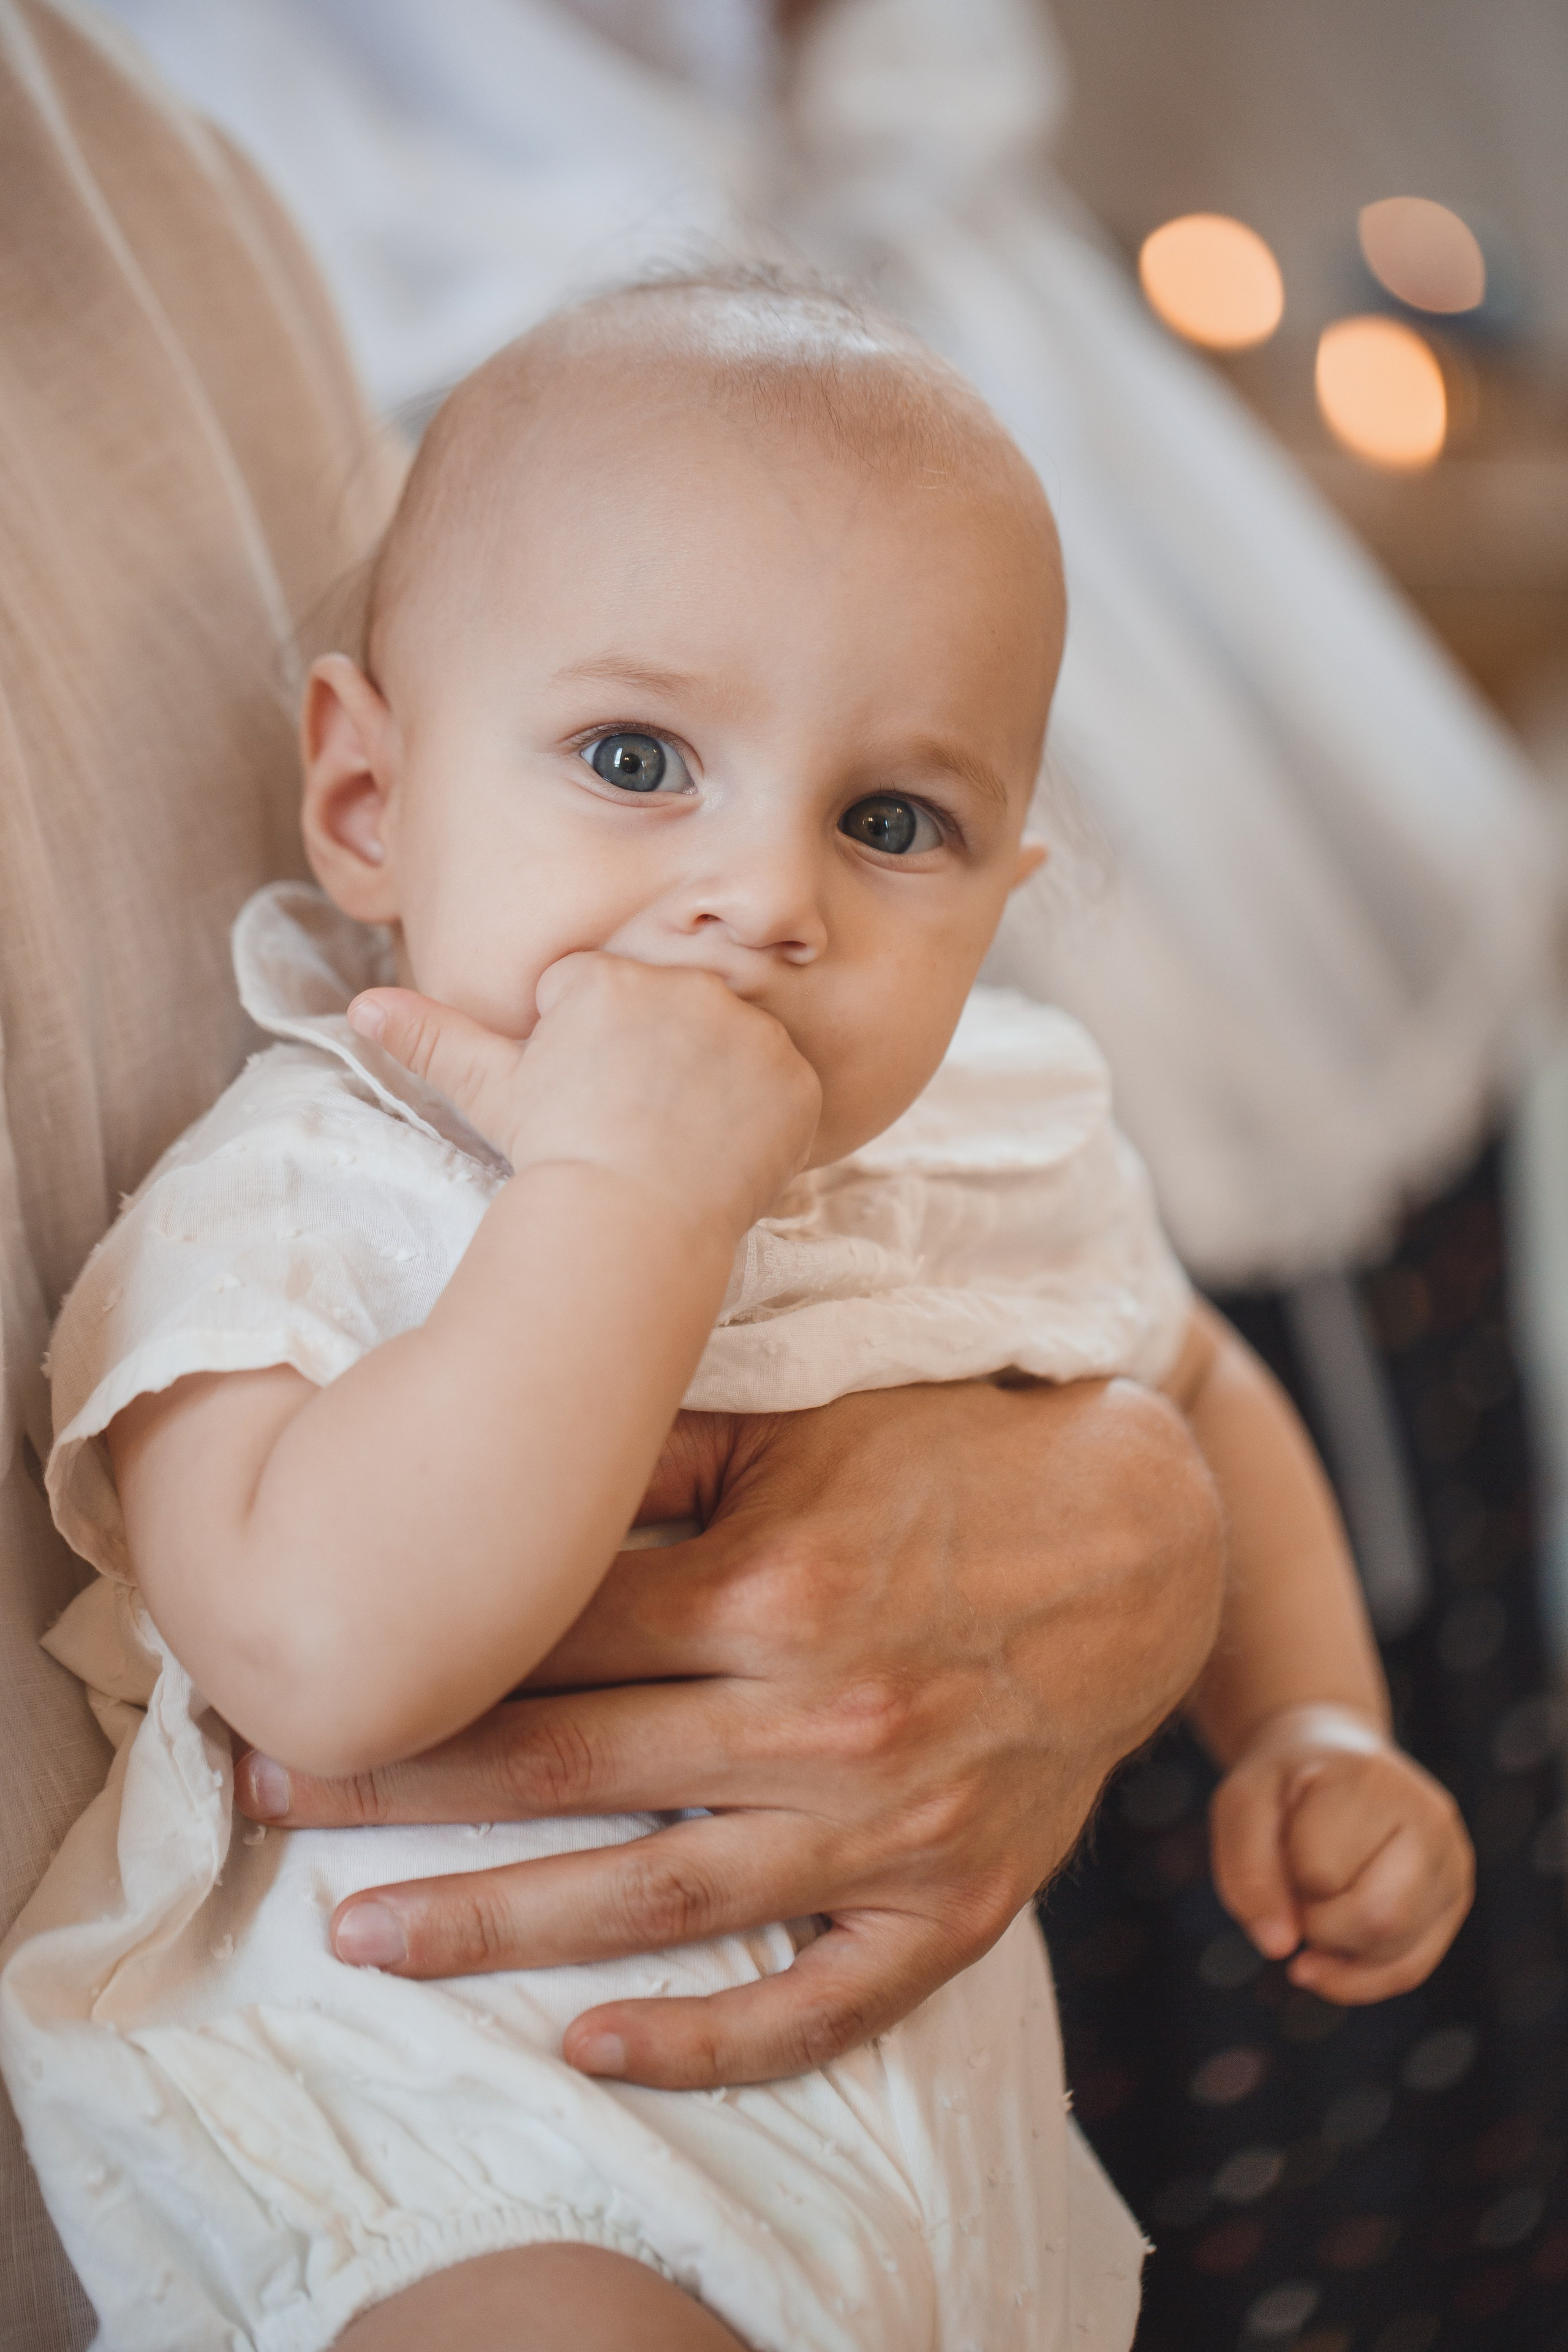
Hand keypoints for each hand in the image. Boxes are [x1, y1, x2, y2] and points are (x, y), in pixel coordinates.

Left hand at [235, 1376, 1223, 2086]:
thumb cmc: (960, 1461)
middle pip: (567, 1768)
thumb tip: (514, 1454)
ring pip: (657, 1900)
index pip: (547, 1637)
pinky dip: (705, 2038)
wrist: (1147, 1540)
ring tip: (364, 1940)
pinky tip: (590, 2048)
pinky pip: (818, 2007)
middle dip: (399, 1788)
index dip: (412, 1658)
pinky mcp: (953, 1903)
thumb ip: (661, 1450)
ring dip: (497, 1927)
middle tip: (268, 1795)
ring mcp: (887, 1826)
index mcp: (775, 1582)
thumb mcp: (813, 1421)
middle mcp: (820, 1715)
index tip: (301, 1674)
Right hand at [348, 951, 819, 1234]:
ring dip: (709, 1078)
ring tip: (675, 1136)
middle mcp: (682, 986)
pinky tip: (722, 1149)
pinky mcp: (793, 1077)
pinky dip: (761, 1115)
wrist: (626, 1226)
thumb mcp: (488, 1092)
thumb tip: (361, 1006)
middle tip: (633, 1119)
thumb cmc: (553, 1157)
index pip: (600, 992)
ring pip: (727, 1040)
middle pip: (669, 1008)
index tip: (587, 1097)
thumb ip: (432, 1036)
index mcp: (604, 977)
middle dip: (653, 1054)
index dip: (588, 1049)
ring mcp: (747, 1030)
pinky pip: (783, 1083)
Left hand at [1210, 1703, 1473, 2002]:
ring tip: (1316, 1910)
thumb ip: (1247, 1872)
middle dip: (1319, 1928)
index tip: (1278, 1852)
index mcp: (1370, 1780)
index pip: (1321, 1872)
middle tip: (1296, 1894)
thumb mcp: (1241, 1805)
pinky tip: (1329, 1960)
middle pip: (1379, 1919)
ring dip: (1338, 1953)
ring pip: (1397, 1954)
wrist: (1331, 1762)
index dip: (1283, 1881)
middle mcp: (1428, 1818)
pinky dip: (1360, 1977)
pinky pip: (1411, 1968)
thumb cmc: (1283, 1786)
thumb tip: (1279, 1946)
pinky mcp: (1454, 1897)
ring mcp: (1451, 1860)